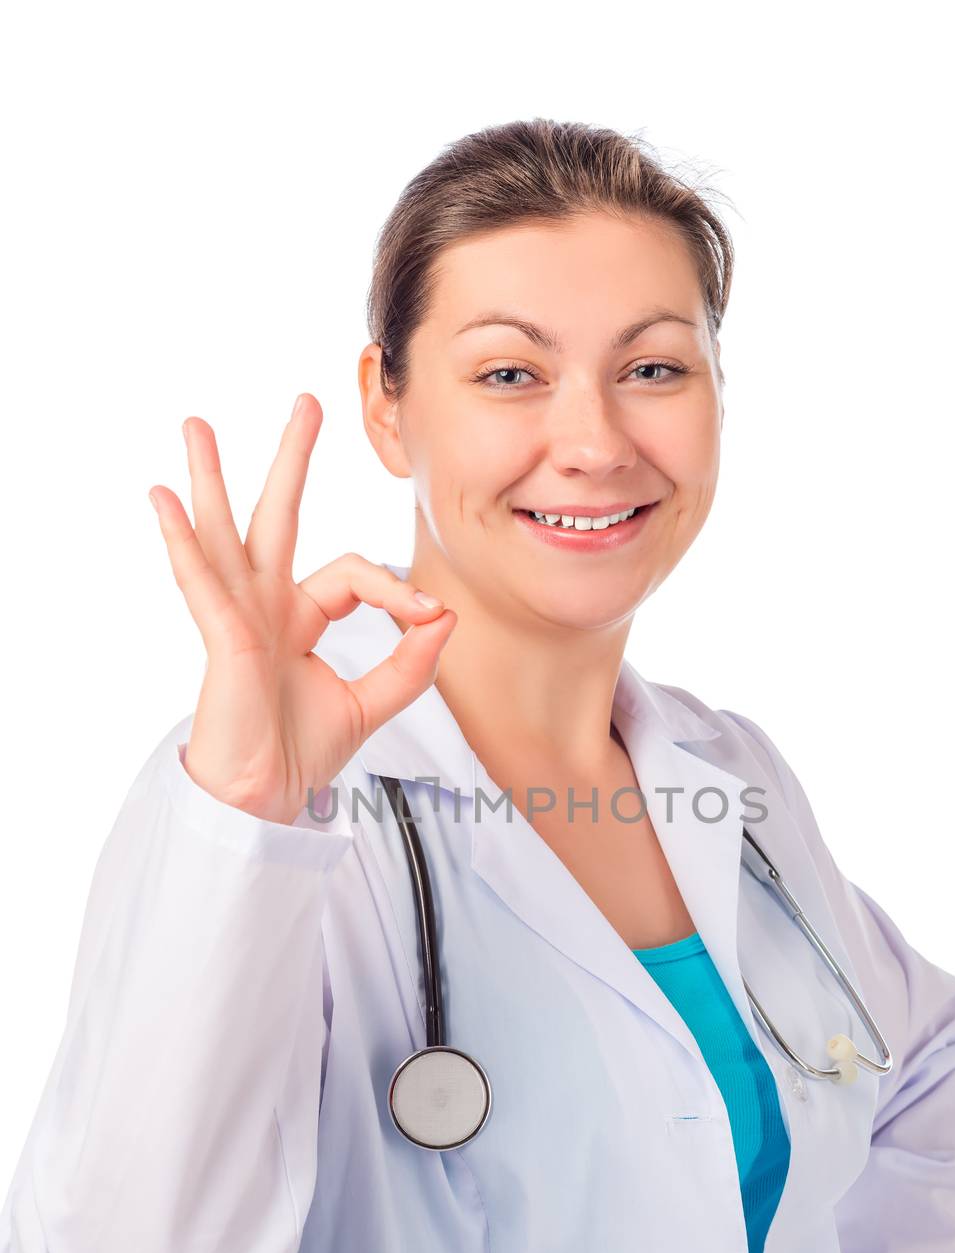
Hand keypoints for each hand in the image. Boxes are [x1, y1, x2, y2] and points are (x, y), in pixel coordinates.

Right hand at [149, 395, 456, 822]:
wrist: (266, 799)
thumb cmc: (299, 754)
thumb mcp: (372, 704)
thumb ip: (410, 663)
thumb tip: (443, 617)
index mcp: (298, 619)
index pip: (353, 575)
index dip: (395, 589)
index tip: (426, 617)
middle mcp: (265, 608)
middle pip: (278, 518)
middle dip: (293, 460)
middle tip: (308, 404)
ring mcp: (238, 618)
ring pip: (224, 533)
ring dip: (210, 478)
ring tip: (196, 426)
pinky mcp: (223, 637)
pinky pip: (201, 580)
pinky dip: (181, 539)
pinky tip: (163, 498)